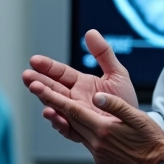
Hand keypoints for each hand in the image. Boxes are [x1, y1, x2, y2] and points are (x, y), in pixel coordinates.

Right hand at [23, 29, 137, 141]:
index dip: (47, 67)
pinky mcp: (80, 132)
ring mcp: (76, 115)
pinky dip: (58, 121)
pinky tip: (51, 112)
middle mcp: (75, 99)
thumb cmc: (125, 101)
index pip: (60, 73)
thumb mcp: (117, 73)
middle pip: (53, 88)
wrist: (136, 127)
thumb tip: (90, 32)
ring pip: (56, 105)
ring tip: (36, 90)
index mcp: (81, 84)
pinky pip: (67, 127)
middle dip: (38, 81)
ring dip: (45, 98)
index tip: (34, 60)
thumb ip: (103, 53)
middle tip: (27, 76)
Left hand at [26, 85, 163, 163]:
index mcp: (103, 129)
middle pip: (67, 118)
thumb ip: (116, 106)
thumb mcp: (138, 118)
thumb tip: (97, 96)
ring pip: (72, 129)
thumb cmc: (152, 140)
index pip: (72, 110)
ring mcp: (97, 151)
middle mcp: (95, 142)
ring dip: (58, 115)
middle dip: (49, 101)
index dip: (53, 97)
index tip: (38, 86)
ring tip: (45, 102)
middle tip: (34, 86)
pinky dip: (72, 127)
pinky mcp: (100, 157)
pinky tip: (69, 120)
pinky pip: (81, 138)